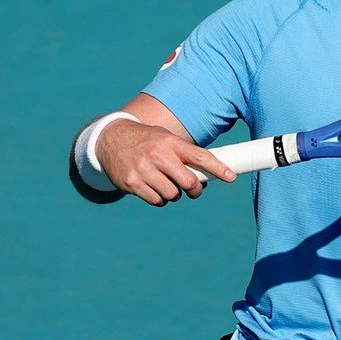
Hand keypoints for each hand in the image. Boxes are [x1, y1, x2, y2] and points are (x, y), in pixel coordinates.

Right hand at [96, 118, 235, 205]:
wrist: (110, 139)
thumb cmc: (147, 141)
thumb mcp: (165, 139)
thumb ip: (185, 155)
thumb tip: (208, 178)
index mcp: (169, 142)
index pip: (199, 156)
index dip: (217, 168)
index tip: (231, 177)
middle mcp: (157, 155)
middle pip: (188, 182)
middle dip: (194, 189)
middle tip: (193, 189)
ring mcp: (143, 170)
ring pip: (172, 195)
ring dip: (174, 194)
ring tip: (166, 184)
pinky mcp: (131, 183)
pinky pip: (157, 201)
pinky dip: (160, 199)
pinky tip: (154, 189)